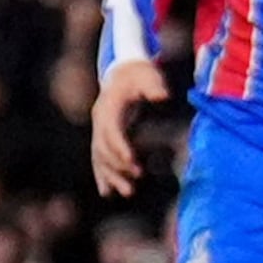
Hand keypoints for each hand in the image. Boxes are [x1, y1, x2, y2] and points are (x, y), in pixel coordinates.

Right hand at [92, 57, 170, 195]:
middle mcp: (99, 121)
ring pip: (100, 157)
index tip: (133, 162)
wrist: (123, 69)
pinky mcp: (103, 135)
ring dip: (111, 176)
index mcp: (108, 107)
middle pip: (103, 149)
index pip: (111, 132)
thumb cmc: (140, 73)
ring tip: (127, 193)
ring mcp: (99, 129)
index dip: (120, 147)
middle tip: (134, 185)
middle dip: (117, 168)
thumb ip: (154, 86)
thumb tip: (163, 96)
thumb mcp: (148, 75)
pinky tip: (107, 192)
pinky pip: (100, 158)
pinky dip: (103, 174)